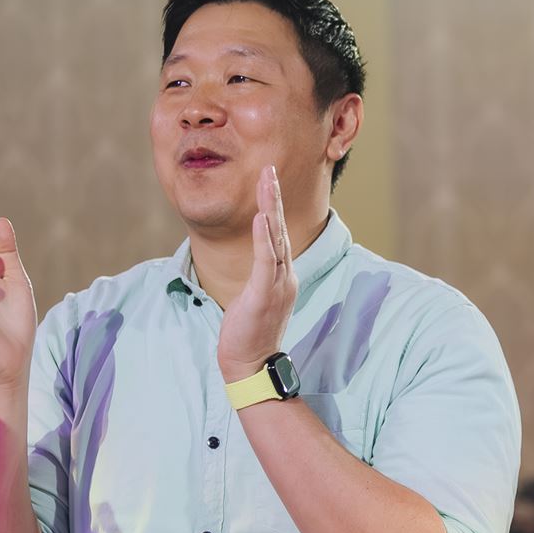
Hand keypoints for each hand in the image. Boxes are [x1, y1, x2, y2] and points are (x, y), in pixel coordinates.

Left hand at [217, 166, 298, 382]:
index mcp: (282, 276)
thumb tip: (256, 262)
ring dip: (270, 207)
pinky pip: (265, 261)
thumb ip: (258, 276)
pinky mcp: (264, 295)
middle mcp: (285, 277)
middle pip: (280, 229)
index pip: (277, 234)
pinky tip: (261, 216)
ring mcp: (277, 285)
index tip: (268, 180)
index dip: (273, 206)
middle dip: (273, 197)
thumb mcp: (254, 298)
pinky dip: (263, 237)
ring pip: (274, 238)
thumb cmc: (248, 333)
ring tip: (266, 180)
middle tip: (269, 168)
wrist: (250, 364)